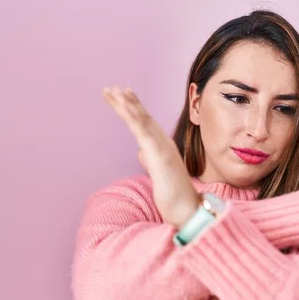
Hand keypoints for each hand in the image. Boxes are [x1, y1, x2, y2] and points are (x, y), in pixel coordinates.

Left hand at [102, 87, 199, 227]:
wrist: (188, 211)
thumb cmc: (175, 196)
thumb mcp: (159, 176)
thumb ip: (151, 161)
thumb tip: (142, 152)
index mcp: (162, 148)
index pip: (144, 125)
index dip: (131, 110)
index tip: (118, 97)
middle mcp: (164, 144)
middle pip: (142, 118)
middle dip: (126, 102)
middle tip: (110, 88)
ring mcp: (163, 148)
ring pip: (143, 121)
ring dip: (128, 105)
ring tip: (114, 91)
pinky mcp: (160, 156)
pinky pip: (143, 133)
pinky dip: (133, 117)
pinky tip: (123, 107)